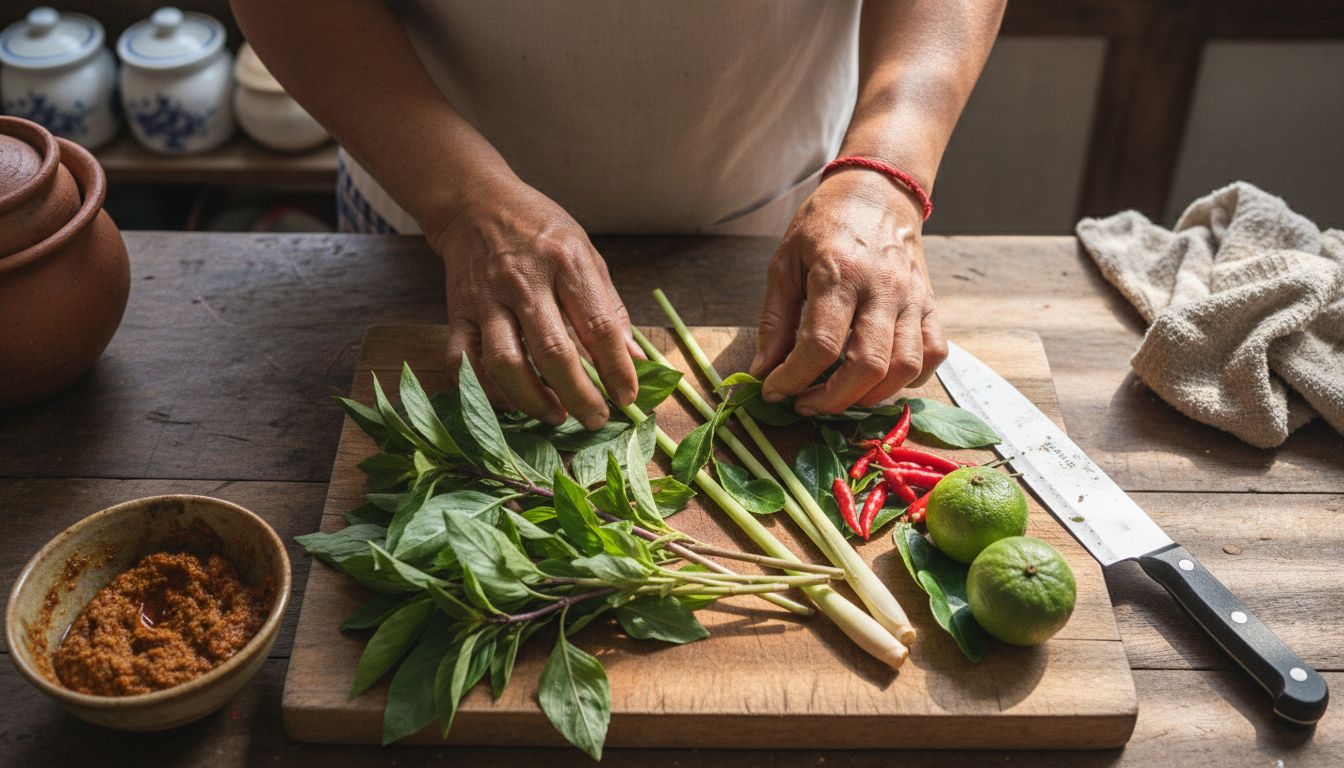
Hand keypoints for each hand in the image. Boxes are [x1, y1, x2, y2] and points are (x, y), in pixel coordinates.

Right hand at [429, 177, 637, 429]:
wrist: (475, 204)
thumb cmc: (540, 230)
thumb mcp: (586, 254)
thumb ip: (609, 308)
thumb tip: (635, 360)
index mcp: (566, 262)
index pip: (598, 327)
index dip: (617, 370)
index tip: (627, 397)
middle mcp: (525, 280)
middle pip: (554, 353)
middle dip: (579, 396)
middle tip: (596, 418)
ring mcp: (486, 298)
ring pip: (506, 364)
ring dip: (533, 401)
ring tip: (555, 415)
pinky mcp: (457, 312)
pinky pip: (464, 362)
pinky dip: (485, 391)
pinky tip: (509, 401)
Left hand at [752, 170, 946, 413]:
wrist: (878, 191)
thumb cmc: (824, 225)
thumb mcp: (784, 263)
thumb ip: (774, 321)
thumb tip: (763, 371)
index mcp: (839, 273)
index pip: (820, 344)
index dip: (794, 379)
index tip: (775, 391)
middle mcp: (882, 288)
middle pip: (868, 364)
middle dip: (832, 399)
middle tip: (806, 403)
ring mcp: (913, 297)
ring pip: (905, 366)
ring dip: (871, 397)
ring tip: (841, 397)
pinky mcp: (931, 304)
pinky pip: (933, 354)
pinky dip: (910, 379)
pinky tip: (881, 380)